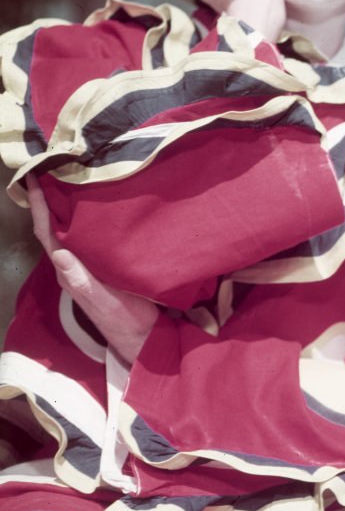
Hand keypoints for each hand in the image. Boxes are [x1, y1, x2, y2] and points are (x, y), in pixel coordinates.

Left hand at [27, 179, 157, 365]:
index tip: (34, 180)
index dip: (40, 207)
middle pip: (53, 229)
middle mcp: (73, 266)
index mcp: (70, 271)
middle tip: (51, 172)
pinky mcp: (100, 268)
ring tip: (69, 183)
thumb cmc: (126, 320)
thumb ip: (82, 281)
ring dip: (64, 209)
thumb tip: (59, 253)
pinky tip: (92, 210)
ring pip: (68, 232)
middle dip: (48, 201)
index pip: (47, 233)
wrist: (143, 338)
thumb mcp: (105, 301)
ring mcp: (86, 268)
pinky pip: (84, 238)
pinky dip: (82, 220)